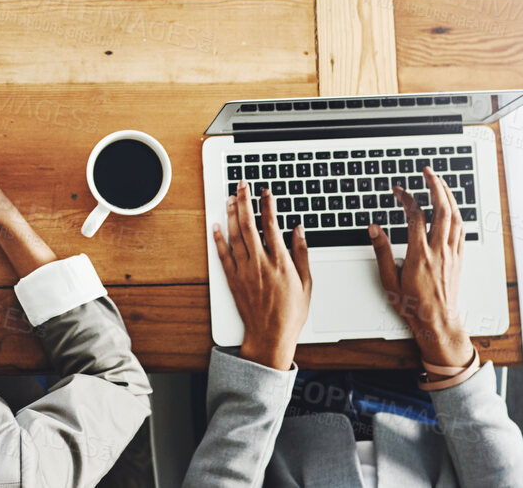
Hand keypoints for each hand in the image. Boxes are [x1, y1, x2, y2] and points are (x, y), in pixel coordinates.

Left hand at [213, 182, 312, 370]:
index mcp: (280, 262)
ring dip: (231, 214)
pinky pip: (223, 255)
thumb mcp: (306, 283)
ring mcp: (245, 271)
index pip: (272, 225)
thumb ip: (302, 254)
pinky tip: (216, 225)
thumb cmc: (290, 313)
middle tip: (242, 186)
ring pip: (235, 236)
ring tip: (230, 198)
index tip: (265, 192)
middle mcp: (261, 263)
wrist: (270, 336)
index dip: (267, 205)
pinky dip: (218, 238)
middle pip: (249, 224)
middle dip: (245, 201)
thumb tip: (298, 231)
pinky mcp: (233, 280)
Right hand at [369, 167, 474, 368]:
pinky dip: (456, 213)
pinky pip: (461, 230)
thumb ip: (381, 252)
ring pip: (455, 218)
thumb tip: (375, 229)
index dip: (406, 198)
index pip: (415, 216)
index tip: (398, 191)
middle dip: (436, 187)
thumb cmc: (413, 304)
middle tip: (428, 172)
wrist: (437, 322)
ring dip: (449, 197)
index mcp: (420, 254)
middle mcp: (439, 251)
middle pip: (442, 210)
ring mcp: (451, 254)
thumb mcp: (389, 280)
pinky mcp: (458, 259)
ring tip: (441, 183)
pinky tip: (452, 209)